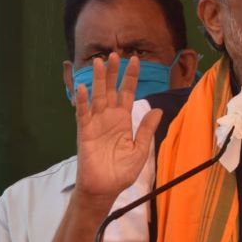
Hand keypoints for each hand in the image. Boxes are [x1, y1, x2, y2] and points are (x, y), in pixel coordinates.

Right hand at [74, 53, 161, 204]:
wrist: (105, 188)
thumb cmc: (122, 171)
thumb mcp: (140, 149)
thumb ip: (147, 129)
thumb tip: (158, 110)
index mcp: (123, 120)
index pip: (127, 94)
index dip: (130, 77)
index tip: (135, 60)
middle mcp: (109, 118)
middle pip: (111, 90)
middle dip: (113, 72)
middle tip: (115, 53)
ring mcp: (96, 124)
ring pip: (97, 97)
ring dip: (98, 80)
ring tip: (99, 61)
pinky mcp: (84, 132)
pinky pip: (83, 114)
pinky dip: (83, 101)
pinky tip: (84, 87)